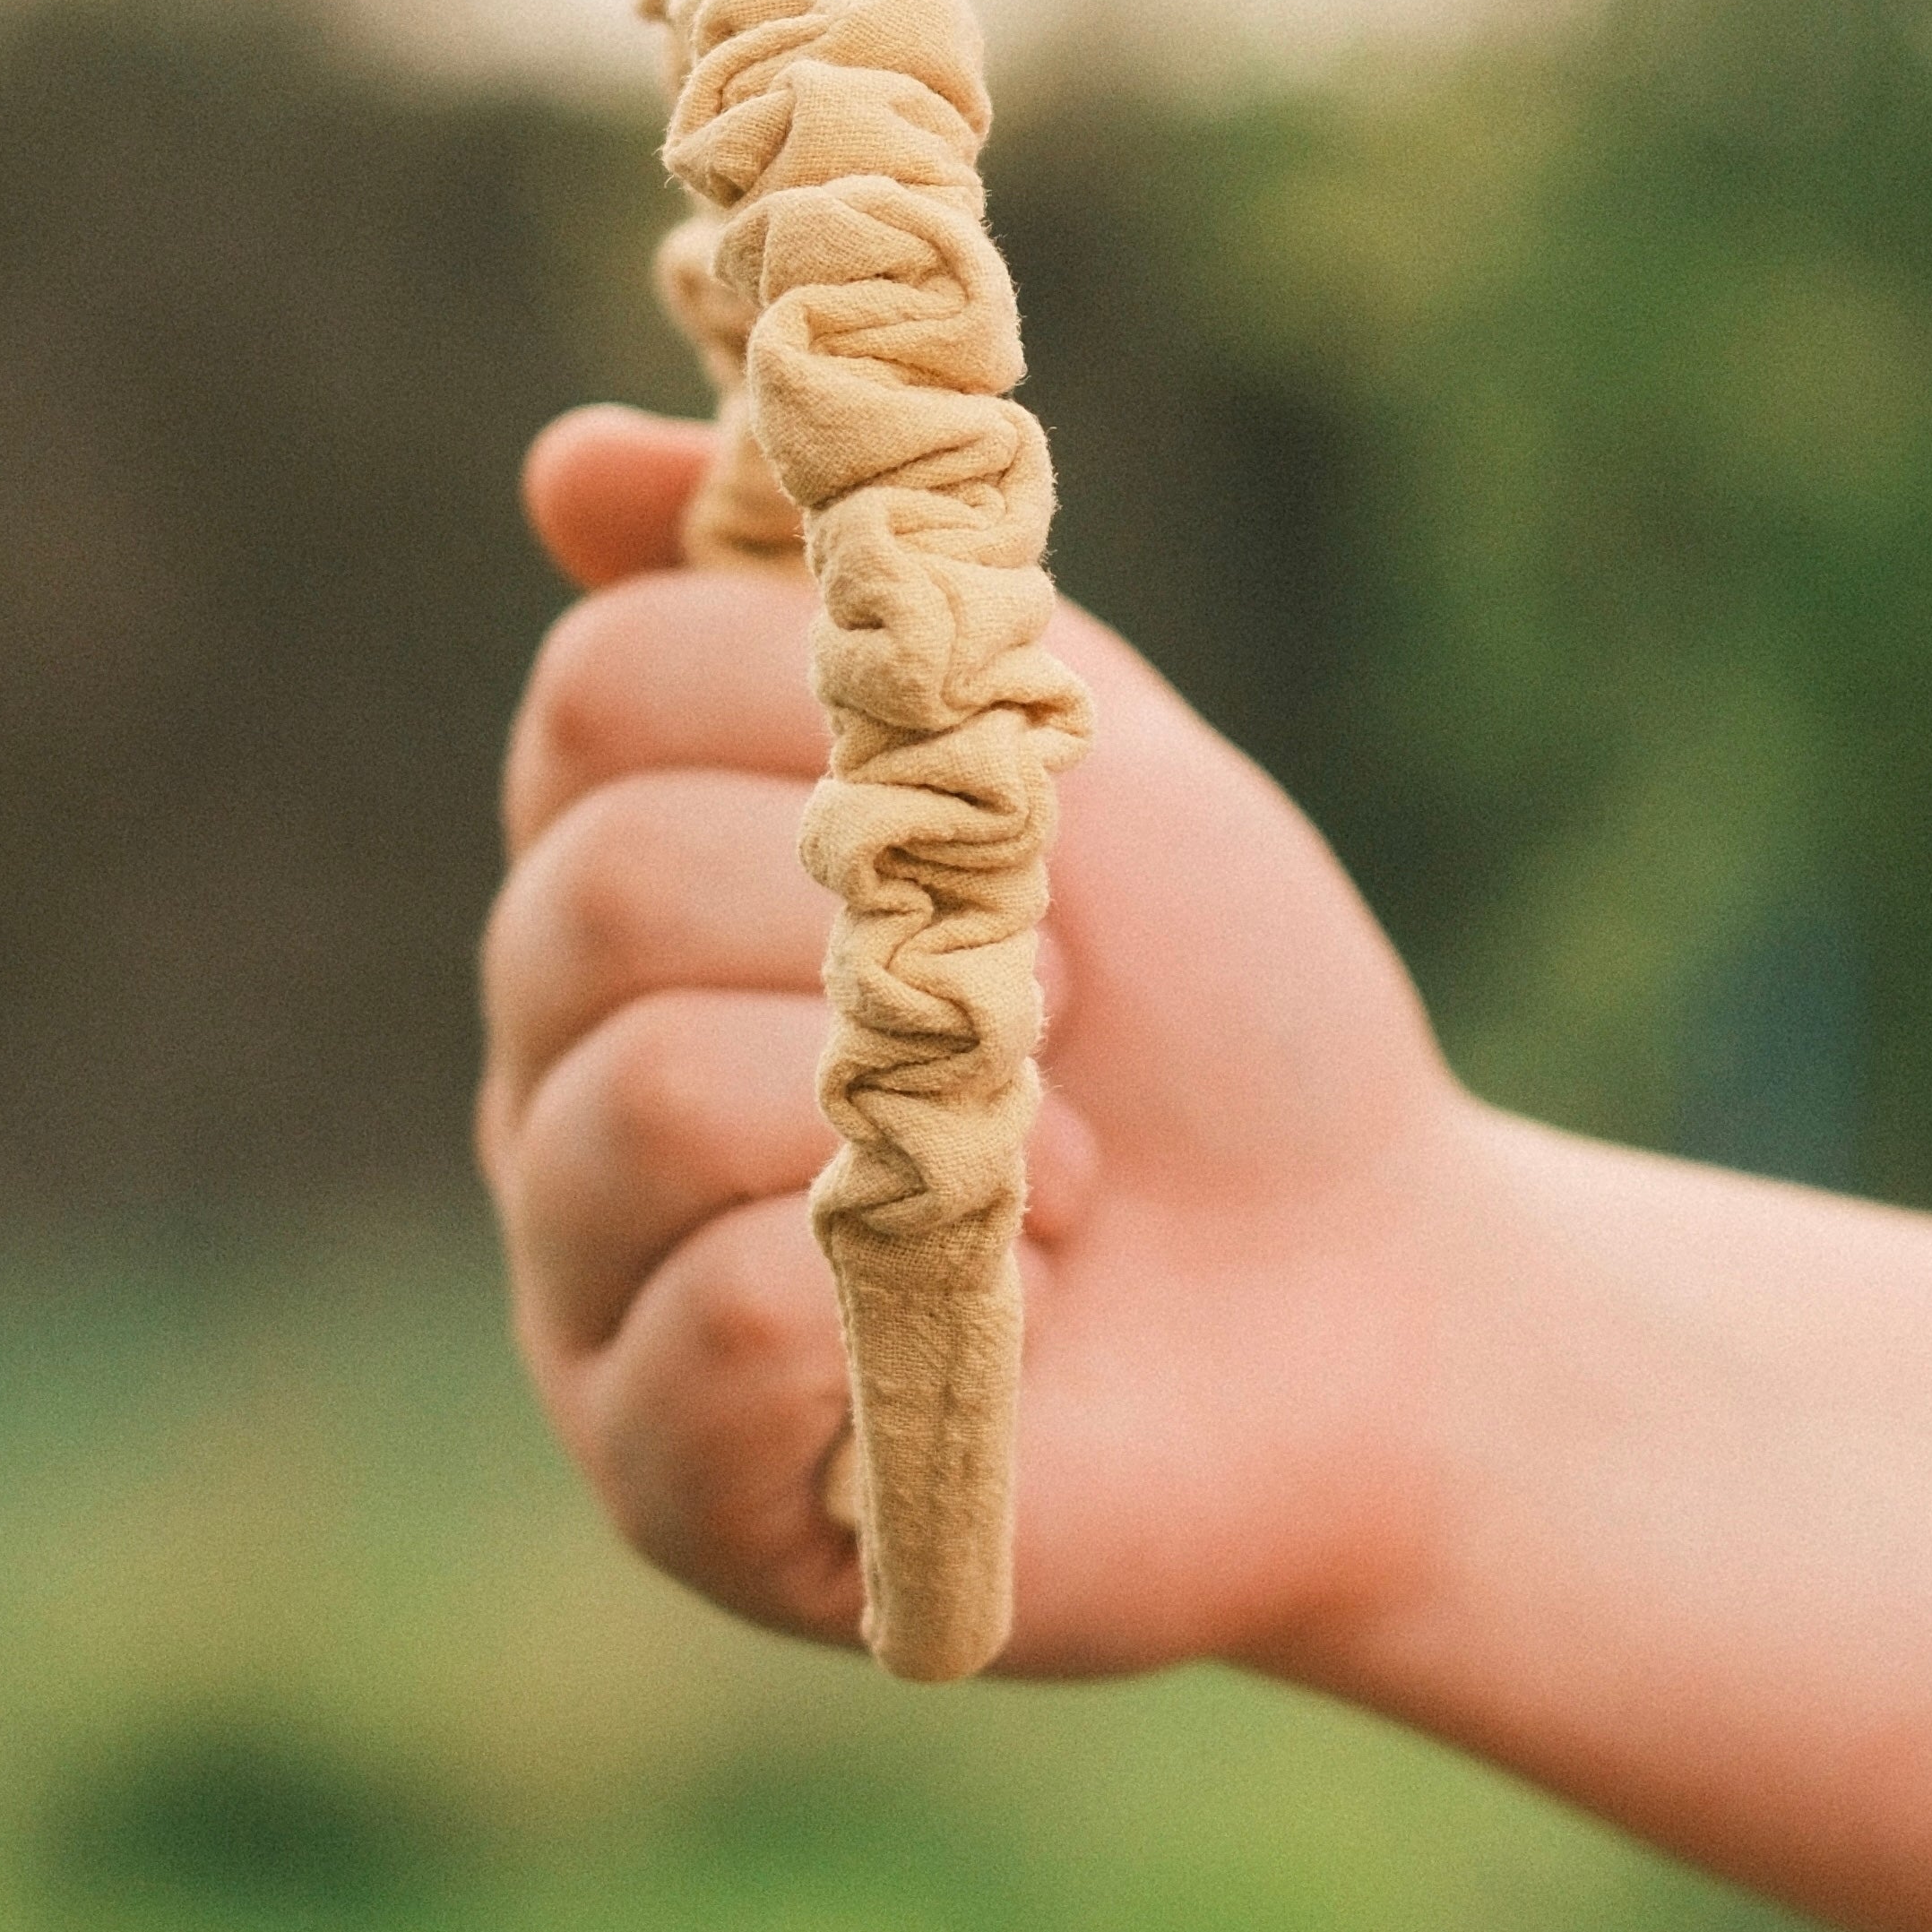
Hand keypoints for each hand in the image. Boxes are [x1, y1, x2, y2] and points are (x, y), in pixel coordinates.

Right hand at [479, 404, 1470, 1675]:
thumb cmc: (1212, 1015)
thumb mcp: (1056, 746)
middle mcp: (565, 1058)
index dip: (812, 712)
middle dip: (866, 928)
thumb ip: (833, 597)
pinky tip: (997, 1322)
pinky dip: (884, 1301)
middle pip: (588, 893)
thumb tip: (557, 462)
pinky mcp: (664, 1469)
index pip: (594, 694)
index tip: (1002, 788)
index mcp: (637, 868)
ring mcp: (593, 1269)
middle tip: (1049, 1011)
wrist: (1374, 1296)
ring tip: (1054, 1183)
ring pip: (630, 1105)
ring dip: (906, 1123)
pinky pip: (698, 1335)